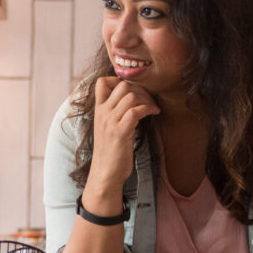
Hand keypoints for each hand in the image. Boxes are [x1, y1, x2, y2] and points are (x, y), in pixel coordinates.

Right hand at [87, 76, 159, 196]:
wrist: (105, 173)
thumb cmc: (111, 151)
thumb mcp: (108, 127)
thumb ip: (114, 112)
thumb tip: (132, 98)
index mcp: (98, 110)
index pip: (102, 82)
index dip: (119, 80)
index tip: (133, 91)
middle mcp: (103, 113)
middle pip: (122, 85)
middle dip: (141, 89)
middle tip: (149, 100)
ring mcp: (111, 122)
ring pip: (131, 96)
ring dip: (147, 99)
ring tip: (153, 108)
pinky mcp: (120, 132)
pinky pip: (136, 111)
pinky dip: (149, 109)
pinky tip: (154, 114)